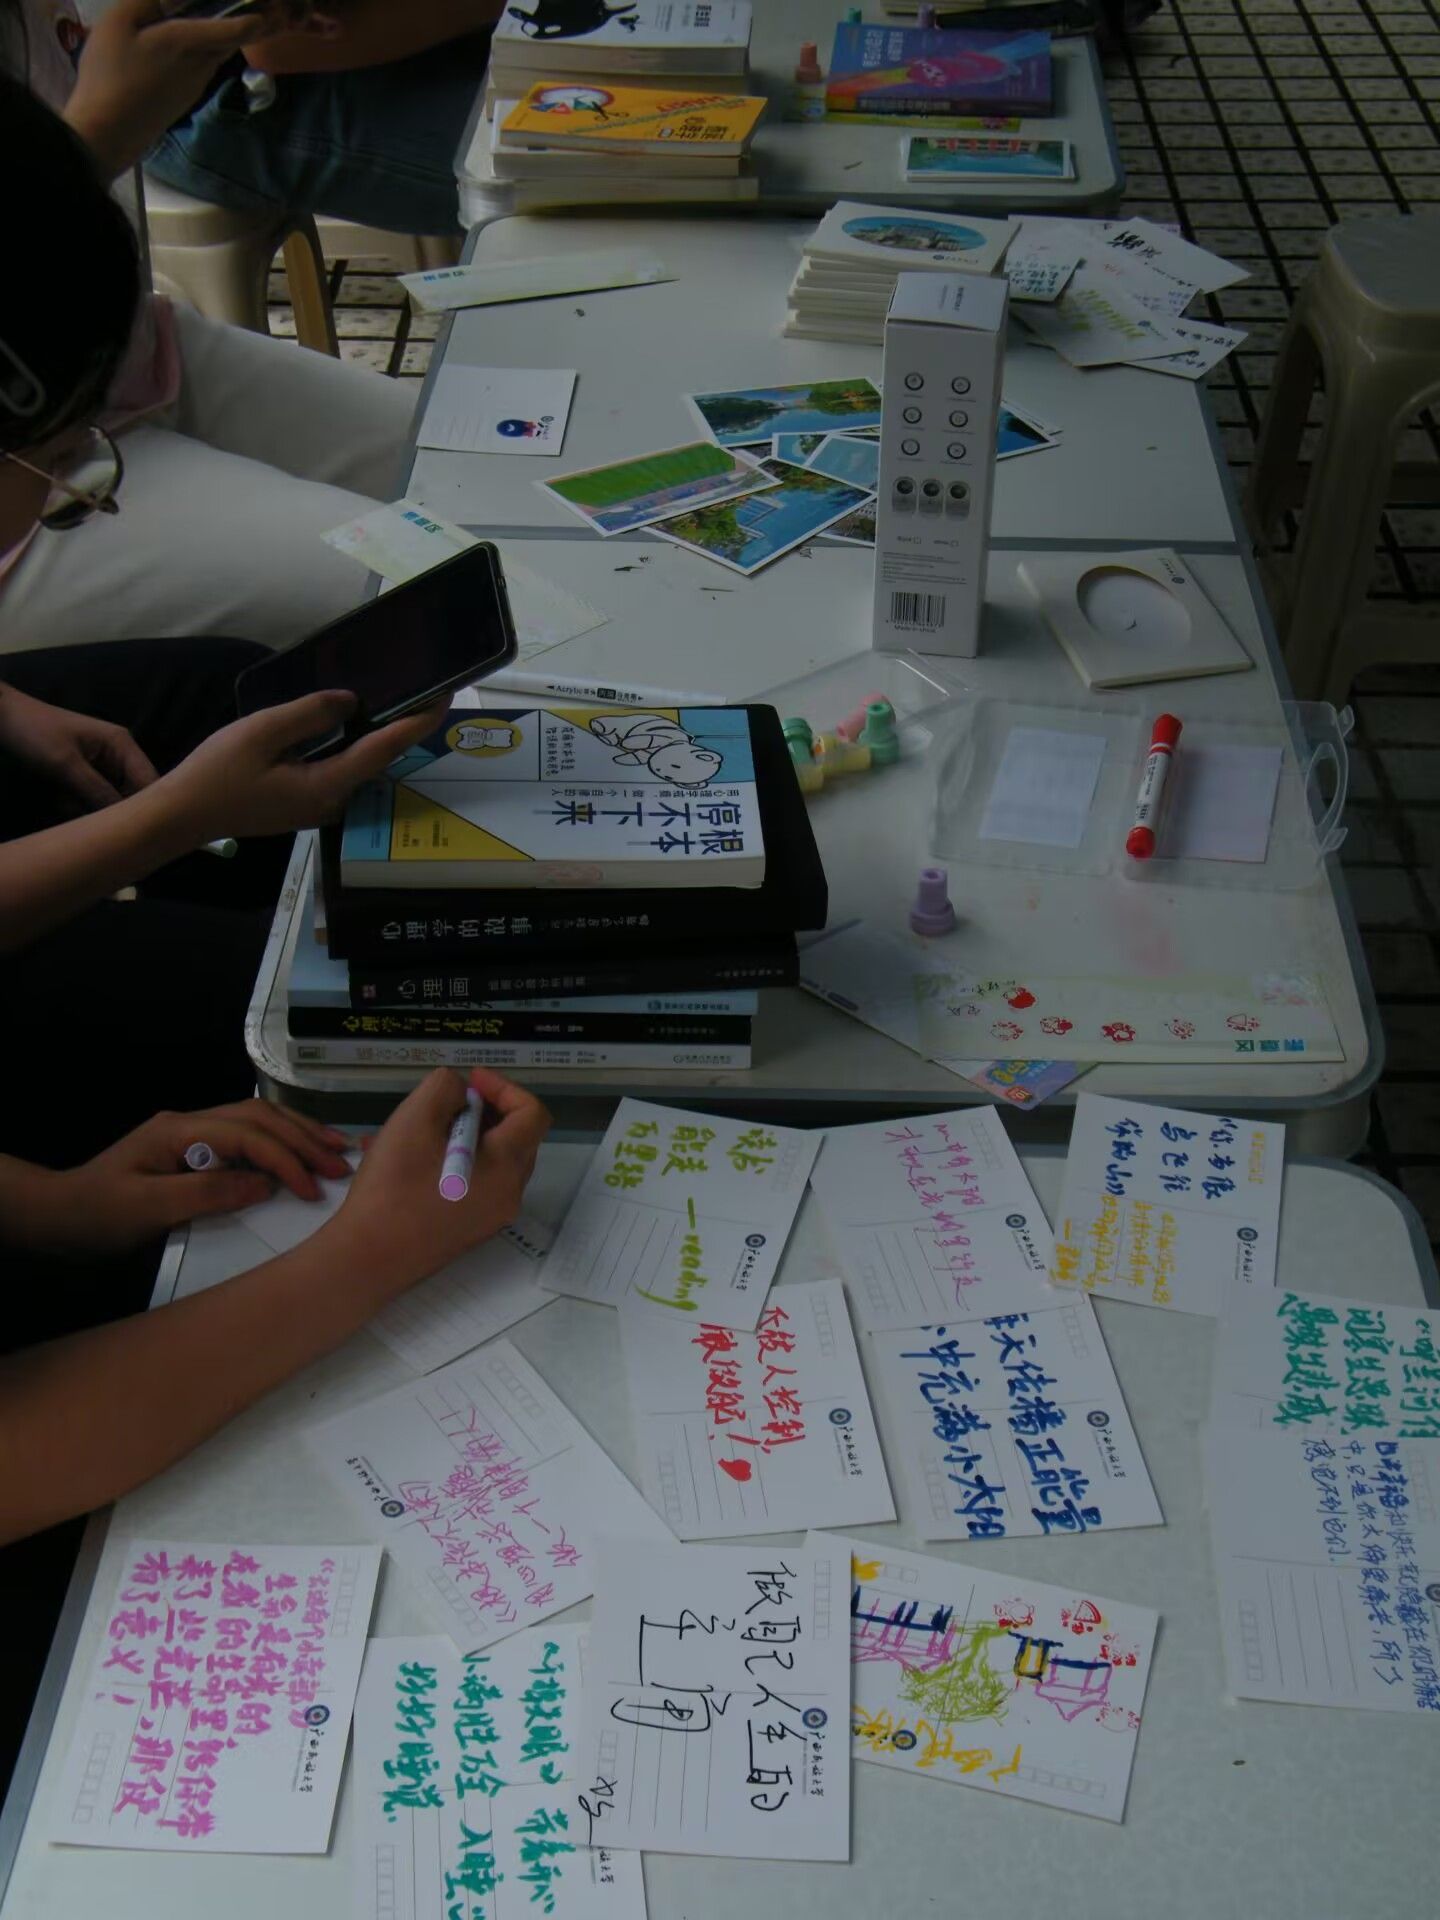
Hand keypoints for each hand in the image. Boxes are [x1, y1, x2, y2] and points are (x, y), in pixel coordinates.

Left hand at [0, 684, 156, 810]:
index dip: (149, 808)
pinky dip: (75, 803)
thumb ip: (98, 791)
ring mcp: (102, 767)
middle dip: (109, 809)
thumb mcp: (66, 764)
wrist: (2, 719)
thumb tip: (125, 821)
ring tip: (62, 797)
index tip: (141, 833)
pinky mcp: (85, 776)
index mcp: (122, 745)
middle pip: (131, 795)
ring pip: (109, 801)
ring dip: (87, 807)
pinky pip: (91, 799)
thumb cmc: (35, 733)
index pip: (149, 782)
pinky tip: (57, 795)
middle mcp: (118, 756)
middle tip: (83, 811)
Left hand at [27, 1101, 351, 1254]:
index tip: (312, 1188)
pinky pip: (247, 1137)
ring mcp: (192, 1133)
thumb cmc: (98, 1214)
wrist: (59, 1215)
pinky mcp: (195, 1150)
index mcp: (178, 1130)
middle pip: (260, 1117)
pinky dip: (280, 1143)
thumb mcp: (148, 1209)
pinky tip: (300, 1153)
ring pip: (257, 1121)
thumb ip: (206, 1194)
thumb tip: (263, 1185)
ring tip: (336, 1150)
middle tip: (342, 1163)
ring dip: (298, 1135)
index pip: (246, 1135)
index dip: (284, 1159)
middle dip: (303, 1139)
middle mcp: (189, 1123)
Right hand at [64, 0, 316, 177]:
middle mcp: (201, 65)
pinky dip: (205, 50)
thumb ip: (149, 0)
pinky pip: (202, 67)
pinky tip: (188, 42)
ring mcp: (194, 85)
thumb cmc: (110, 72)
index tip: (273, 11)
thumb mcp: (121, 21)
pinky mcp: (184, 98)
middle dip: (248, 25)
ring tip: (217, 17)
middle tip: (261, 12)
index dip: (259, 18)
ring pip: (217, 55)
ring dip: (223, 37)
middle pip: (231, 41)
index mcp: (190, 42)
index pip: (238, 29)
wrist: (108, 130)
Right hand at [158, 690, 449, 845]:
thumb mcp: (261, 733)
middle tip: (427, 689)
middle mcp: (334, 800)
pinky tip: (357, 722)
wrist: (184, 814)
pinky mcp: (307, 801)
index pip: (384, 749)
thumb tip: (349, 701)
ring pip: (362, 764)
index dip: (417, 721)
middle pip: (380, 758)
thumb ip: (309, 715)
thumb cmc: (217, 774)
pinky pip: (342, 768)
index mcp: (328, 786)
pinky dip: (356, 744)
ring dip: (382, 734)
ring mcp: (321, 804)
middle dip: (406, 725)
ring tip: (401, 700)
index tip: (443, 696)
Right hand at [324, 1068, 549, 1290]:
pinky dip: (451, 1162)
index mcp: (507, 1166)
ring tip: (415, 1129)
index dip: (504, 1087)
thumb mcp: (415, 1119)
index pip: (532, 1113)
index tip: (469, 1080)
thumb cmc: (394, 1186)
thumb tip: (460, 1093)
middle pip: (515, 1138)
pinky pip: (472, 1185)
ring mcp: (489, 1218)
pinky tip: (406, 1158)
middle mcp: (508, 1195)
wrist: (366, 1259)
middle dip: (484, 1111)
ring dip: (461, 1136)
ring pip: (489, 1162)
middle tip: (444, 1104)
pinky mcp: (467, 1232)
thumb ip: (445, 1089)